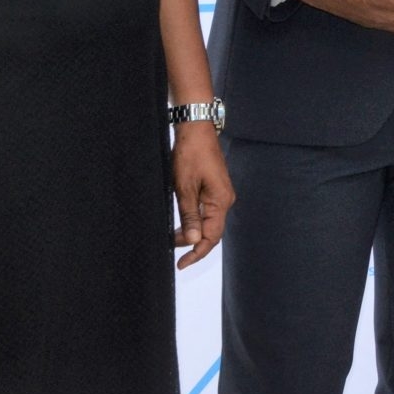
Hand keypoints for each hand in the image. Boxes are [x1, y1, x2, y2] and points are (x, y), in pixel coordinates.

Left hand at [171, 123, 234, 268]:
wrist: (196, 129)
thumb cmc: (190, 155)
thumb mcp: (185, 187)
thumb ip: (190, 215)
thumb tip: (194, 241)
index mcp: (220, 201)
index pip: (212, 236)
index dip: (197, 253)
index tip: (181, 264)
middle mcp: (225, 200)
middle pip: (211, 231)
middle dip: (192, 243)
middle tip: (169, 246)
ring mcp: (221, 194)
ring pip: (208, 222)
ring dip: (192, 231)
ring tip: (171, 236)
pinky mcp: (215, 189)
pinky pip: (207, 211)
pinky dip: (194, 220)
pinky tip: (181, 222)